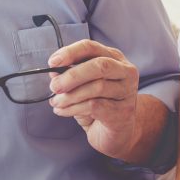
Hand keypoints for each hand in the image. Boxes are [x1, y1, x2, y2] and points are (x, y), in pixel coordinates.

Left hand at [47, 39, 140, 157]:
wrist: (115, 132)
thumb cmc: (98, 104)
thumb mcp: (82, 86)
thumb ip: (69, 76)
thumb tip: (54, 72)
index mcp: (114, 58)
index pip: (91, 47)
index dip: (70, 53)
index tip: (52, 62)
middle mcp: (125, 71)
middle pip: (99, 66)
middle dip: (72, 76)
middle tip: (54, 86)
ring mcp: (127, 91)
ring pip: (97, 87)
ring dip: (70, 96)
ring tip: (56, 103)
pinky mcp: (123, 111)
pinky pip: (94, 106)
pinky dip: (73, 109)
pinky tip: (63, 111)